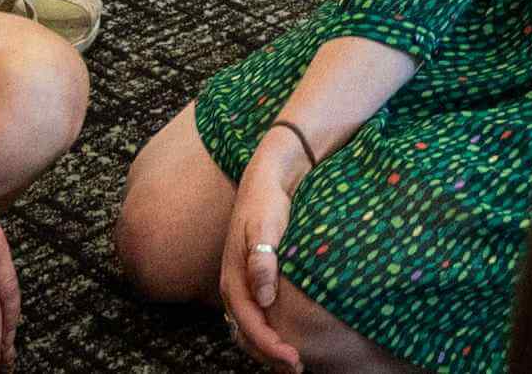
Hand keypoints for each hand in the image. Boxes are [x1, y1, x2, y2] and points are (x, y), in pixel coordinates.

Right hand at [220, 132, 309, 370]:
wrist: (268, 177)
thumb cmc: (267, 202)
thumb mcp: (265, 226)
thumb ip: (262, 259)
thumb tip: (264, 296)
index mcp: (233, 278)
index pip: (249, 324)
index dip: (269, 345)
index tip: (293, 358)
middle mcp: (233, 285)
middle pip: (247, 332)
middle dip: (269, 354)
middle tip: (299, 367)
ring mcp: (242, 282)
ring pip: (251, 326)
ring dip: (269, 346)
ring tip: (294, 361)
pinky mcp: (253, 277)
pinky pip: (257, 314)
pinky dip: (270, 331)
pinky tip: (288, 335)